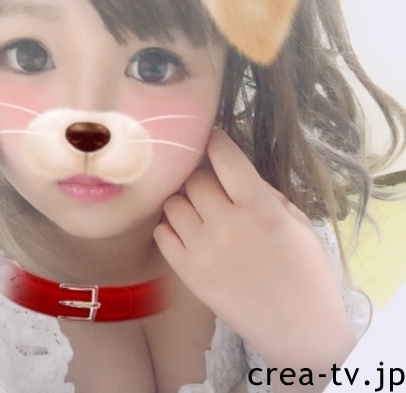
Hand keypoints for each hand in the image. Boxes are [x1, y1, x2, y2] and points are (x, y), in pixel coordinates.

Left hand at [154, 130, 354, 383]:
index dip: (216, 141)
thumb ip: (265, 194)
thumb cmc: (307, 274)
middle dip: (201, 173)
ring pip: (173, 203)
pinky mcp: (187, 273)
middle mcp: (226, 225)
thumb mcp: (298, 224)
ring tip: (197, 207)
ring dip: (184, 199)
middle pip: (194, 179)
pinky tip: (186, 229)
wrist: (298, 330)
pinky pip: (162, 233)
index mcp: (260, 209)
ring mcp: (202, 250)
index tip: (212, 138)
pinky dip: (170, 225)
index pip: (225, 158)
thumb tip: (234, 176)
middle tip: (210, 182)